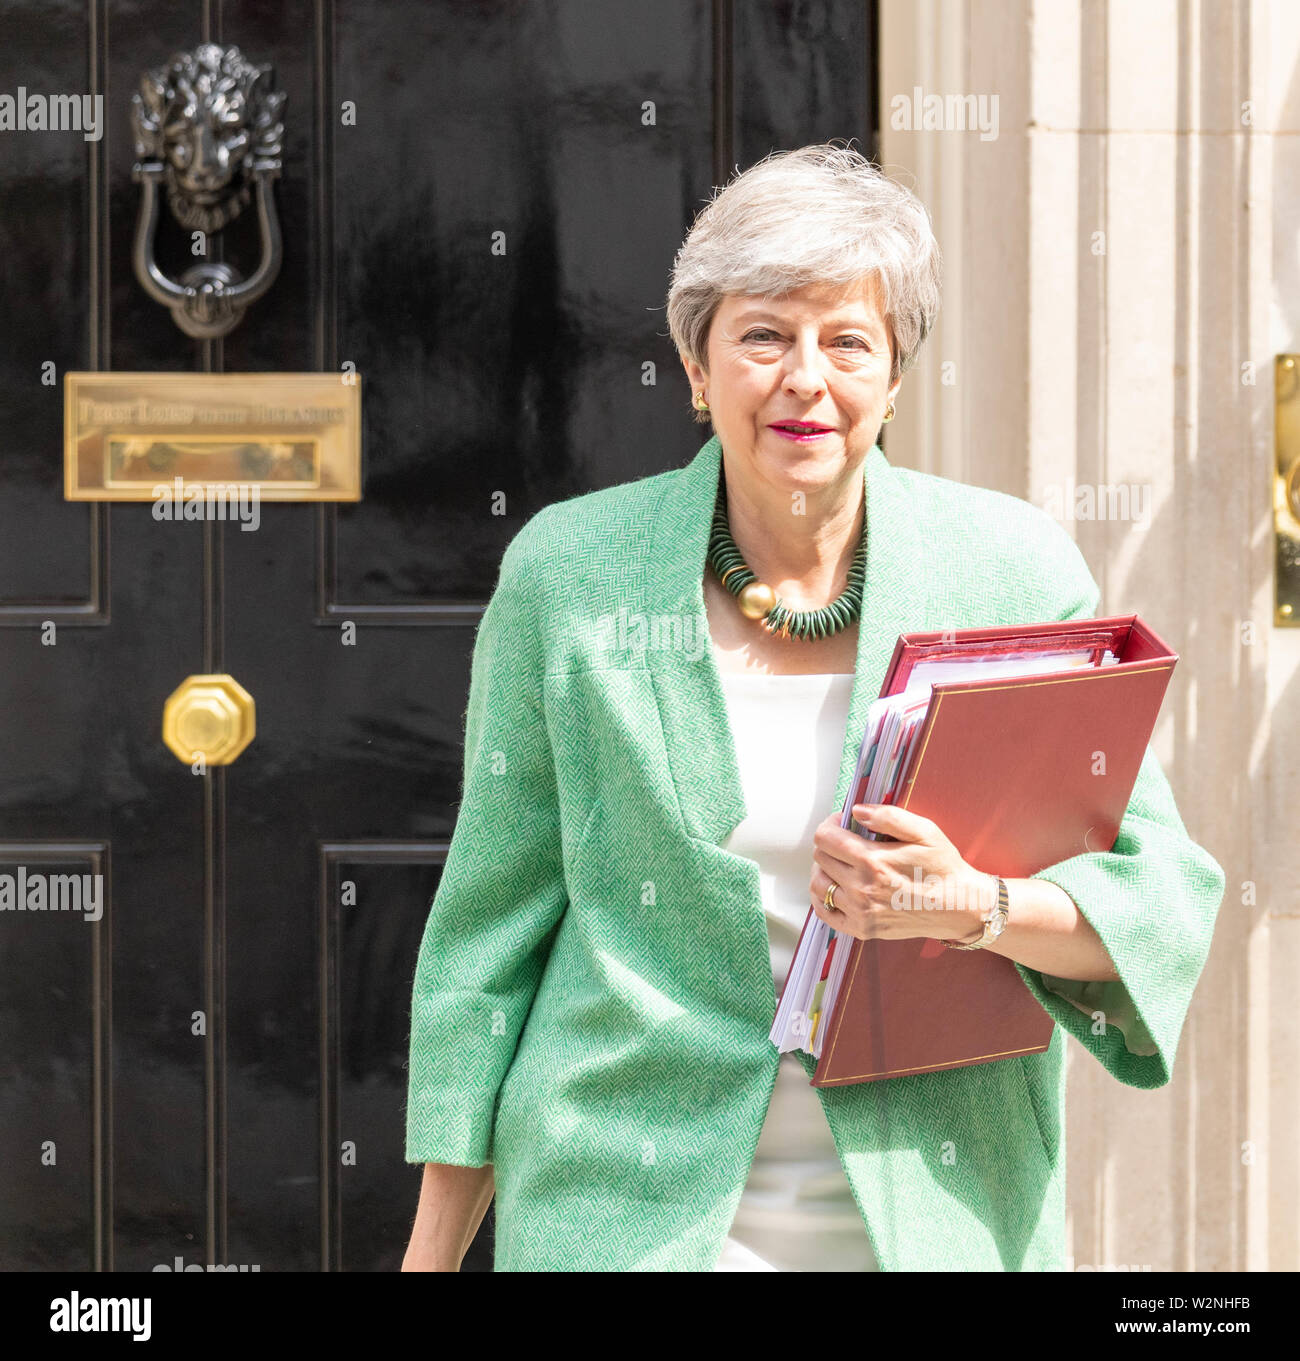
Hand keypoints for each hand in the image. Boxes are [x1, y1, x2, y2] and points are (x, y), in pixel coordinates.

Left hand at [809, 803, 996, 941]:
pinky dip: (822, 898)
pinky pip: (824, 913)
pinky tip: (835, 887)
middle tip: (846, 842)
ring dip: (824, 869)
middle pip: (820, 858)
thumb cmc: (943, 867)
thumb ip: (889, 816)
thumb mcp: (925, 831)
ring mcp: (860, 912)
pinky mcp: (862, 929)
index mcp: (873, 861)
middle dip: (829, 844)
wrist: (960, 908)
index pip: (825, 838)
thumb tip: (857, 811)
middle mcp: (862, 888)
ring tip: (841, 863)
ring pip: (818, 884)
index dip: (830, 825)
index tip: (842, 823)